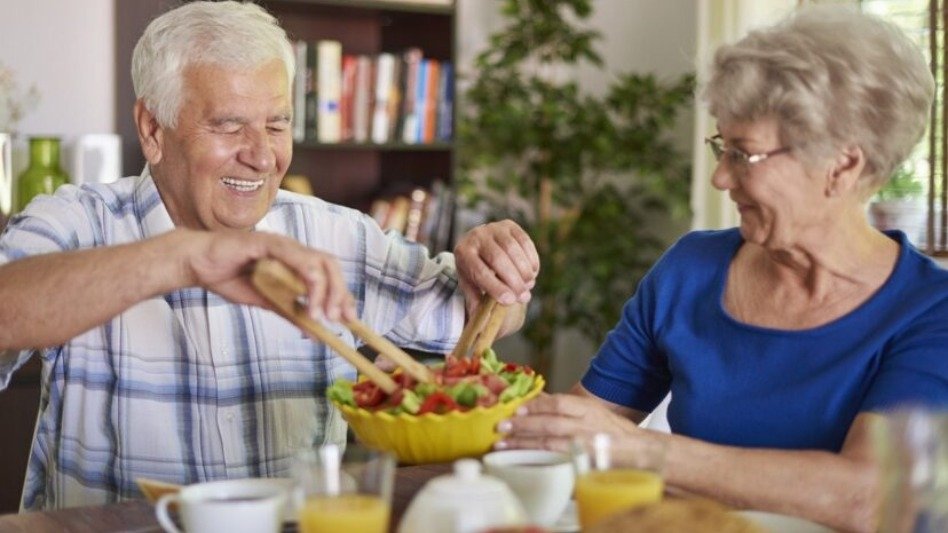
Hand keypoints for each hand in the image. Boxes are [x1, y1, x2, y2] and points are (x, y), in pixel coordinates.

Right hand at [182, 229, 355, 321]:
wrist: (197, 264)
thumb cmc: (229, 277)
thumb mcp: (266, 302)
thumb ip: (290, 313)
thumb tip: (315, 333)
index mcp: (295, 260)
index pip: (329, 272)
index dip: (343, 293)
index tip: (350, 318)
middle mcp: (293, 249)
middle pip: (330, 264)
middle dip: (340, 292)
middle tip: (340, 319)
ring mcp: (281, 244)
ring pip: (317, 262)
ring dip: (325, 290)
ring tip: (322, 316)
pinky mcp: (266, 243)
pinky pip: (294, 257)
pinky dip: (305, 279)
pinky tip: (306, 301)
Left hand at [454, 220, 538, 309]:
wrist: (478, 246)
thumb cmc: (475, 271)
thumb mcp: (471, 286)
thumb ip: (476, 302)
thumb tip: (485, 322)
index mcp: (463, 253)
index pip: (480, 271)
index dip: (496, 287)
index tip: (510, 301)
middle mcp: (476, 236)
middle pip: (498, 259)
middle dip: (513, 280)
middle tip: (524, 297)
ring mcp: (493, 228)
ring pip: (513, 249)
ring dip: (525, 271)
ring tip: (528, 286)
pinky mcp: (509, 225)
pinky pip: (525, 242)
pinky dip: (531, 259)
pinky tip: (533, 273)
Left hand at [496, 393, 637, 452]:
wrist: (639, 452)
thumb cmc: (610, 430)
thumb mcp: (590, 410)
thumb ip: (565, 406)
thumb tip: (535, 398)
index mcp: (588, 409)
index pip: (559, 403)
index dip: (537, 405)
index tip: (517, 407)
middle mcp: (587, 427)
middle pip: (551, 424)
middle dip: (523, 425)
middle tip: (502, 426)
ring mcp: (586, 448)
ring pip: (550, 445)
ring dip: (524, 445)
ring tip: (503, 445)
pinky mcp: (584, 465)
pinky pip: (557, 463)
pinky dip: (538, 462)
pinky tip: (522, 461)